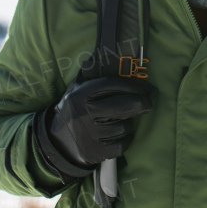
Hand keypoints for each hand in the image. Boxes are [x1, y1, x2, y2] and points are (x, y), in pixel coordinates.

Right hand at [34, 75, 153, 178]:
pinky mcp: (95, 152)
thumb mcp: (76, 88)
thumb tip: (98, 56)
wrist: (57, 140)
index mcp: (81, 94)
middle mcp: (84, 113)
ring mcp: (90, 134)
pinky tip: (122, 135)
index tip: (146, 87)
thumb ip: (88, 73)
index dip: (133, 85)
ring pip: (124, 126)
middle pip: (123, 106)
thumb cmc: (74, 108)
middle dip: (142, 102)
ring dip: (130, 123)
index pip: (112, 85)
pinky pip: (121, 145)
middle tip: (149, 101)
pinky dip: (126, 140)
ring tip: (126, 119)